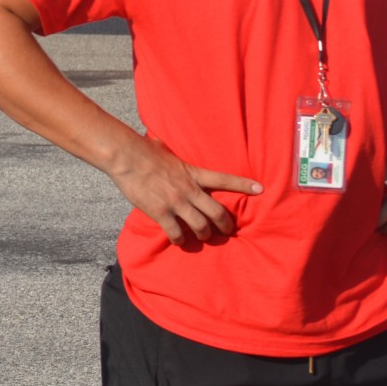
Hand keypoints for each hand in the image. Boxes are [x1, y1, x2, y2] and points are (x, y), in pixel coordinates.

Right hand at [107, 135, 262, 245]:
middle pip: (217, 213)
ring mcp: (176, 203)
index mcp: (193, 173)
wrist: (126, 156)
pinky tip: (178, 240)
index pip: (225, 179)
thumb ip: (174, 158)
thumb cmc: (144, 150)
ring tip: (201, 237)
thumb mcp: (167, 151)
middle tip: (226, 231)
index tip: (260, 189)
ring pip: (200, 227)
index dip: (244, 184)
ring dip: (203, 235)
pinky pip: (176, 233)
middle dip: (225, 226)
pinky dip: (179, 240)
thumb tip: (162, 145)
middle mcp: (189, 190)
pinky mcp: (160, 212)